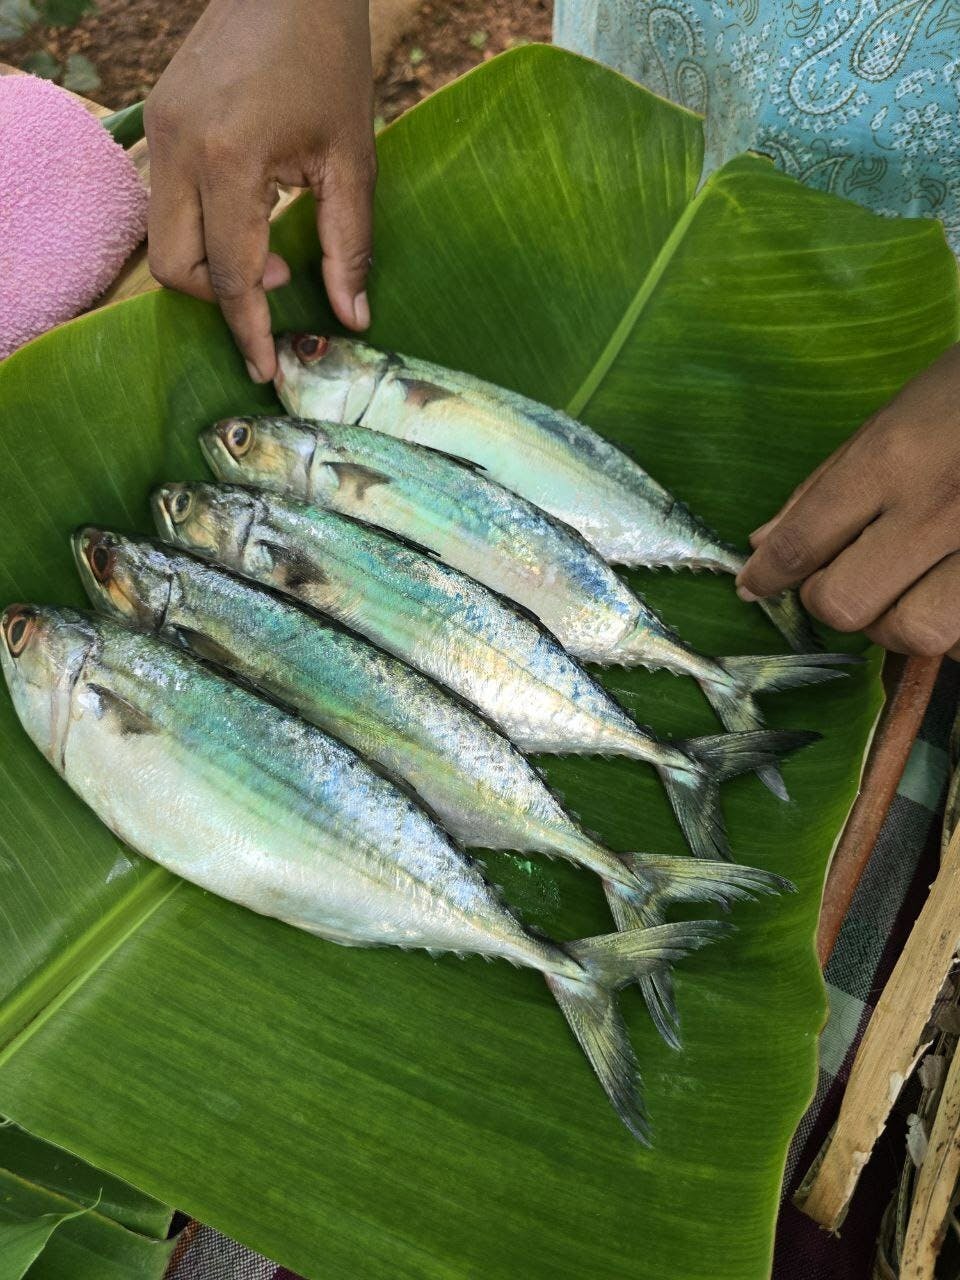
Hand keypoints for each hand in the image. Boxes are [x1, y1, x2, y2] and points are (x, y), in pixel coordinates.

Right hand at [144, 0, 375, 382]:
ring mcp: (160, 131)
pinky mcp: (159, 120)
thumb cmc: (331, 60)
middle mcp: (179, 148)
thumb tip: (353, 318)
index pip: (230, 274)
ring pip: (162, 237)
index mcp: (229, 159)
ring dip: (210, 263)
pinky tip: (248, 213)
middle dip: (221, 299)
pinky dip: (201, 227)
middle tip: (278, 286)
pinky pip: (165, 200)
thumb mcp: (353, 160)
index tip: (266, 369)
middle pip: (174, 268)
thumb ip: (350, 246)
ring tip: (269, 247)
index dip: (249, 330)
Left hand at [736, 343, 959, 658]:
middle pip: (845, 604)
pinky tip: (956, 590)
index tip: (757, 583)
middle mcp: (941, 507)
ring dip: (897, 620)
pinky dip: (955, 627)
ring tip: (910, 587)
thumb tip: (765, 543)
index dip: (769, 573)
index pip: (805, 539)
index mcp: (898, 457)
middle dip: (832, 599)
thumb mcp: (900, 412)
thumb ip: (830, 483)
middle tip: (846, 577)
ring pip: (913, 632)